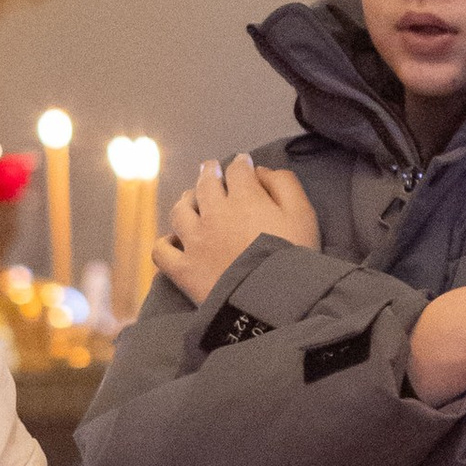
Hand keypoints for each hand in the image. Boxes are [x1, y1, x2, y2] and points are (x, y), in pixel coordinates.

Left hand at [153, 155, 320, 304]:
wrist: (274, 302)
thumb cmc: (294, 257)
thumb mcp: (303, 214)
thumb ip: (285, 185)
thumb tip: (261, 171)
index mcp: (245, 197)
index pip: (237, 170)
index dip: (241, 163)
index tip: (243, 163)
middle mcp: (214, 213)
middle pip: (205, 183)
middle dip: (209, 172)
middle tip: (211, 168)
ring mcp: (195, 241)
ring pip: (180, 210)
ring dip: (186, 200)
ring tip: (190, 198)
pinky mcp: (183, 269)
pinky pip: (162, 251)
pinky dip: (165, 243)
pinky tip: (173, 240)